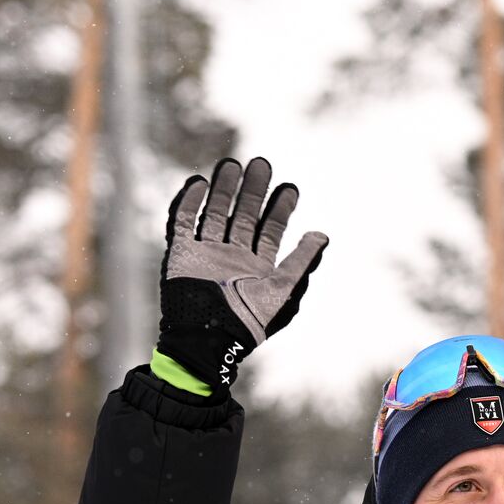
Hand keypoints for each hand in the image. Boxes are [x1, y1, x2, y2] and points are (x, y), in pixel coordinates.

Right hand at [157, 157, 328, 389]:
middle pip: (243, 215)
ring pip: (215, 213)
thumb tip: (322, 235)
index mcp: (257, 267)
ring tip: (231, 165)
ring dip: (223, 189)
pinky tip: (198, 184)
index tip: (290, 188)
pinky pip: (182, 223)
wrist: (208, 339)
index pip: (270, 230)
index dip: (281, 209)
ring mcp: (206, 255)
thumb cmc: (249, 322)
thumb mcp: (284, 292)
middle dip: (252, 190)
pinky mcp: (181, 255)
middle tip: (261, 164)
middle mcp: (232, 257)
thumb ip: (302, 262)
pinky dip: (188, 203)